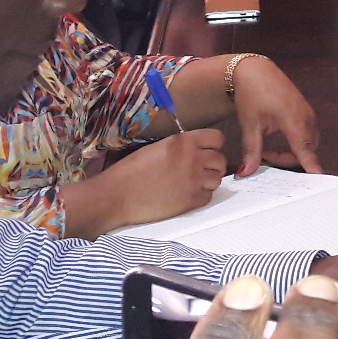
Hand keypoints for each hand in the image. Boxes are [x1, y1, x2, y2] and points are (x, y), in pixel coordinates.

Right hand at [62, 129, 225, 237]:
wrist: (117, 196)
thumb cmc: (130, 172)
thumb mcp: (158, 148)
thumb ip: (181, 147)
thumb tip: (197, 150)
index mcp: (183, 142)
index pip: (217, 138)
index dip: (213, 146)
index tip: (207, 151)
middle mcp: (193, 158)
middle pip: (220, 160)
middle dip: (211, 165)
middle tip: (198, 171)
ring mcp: (194, 180)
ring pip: (217, 179)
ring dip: (207, 182)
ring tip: (190, 184)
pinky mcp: (192, 200)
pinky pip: (208, 196)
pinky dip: (200, 197)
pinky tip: (184, 195)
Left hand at [229, 55, 322, 175]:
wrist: (256, 71)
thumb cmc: (253, 92)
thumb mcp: (250, 124)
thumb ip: (251, 151)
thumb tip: (247, 171)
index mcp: (293, 119)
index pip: (305, 148)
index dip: (311, 163)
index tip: (318, 177)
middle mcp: (306, 117)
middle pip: (307, 149)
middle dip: (289, 160)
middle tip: (265, 159)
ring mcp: (308, 114)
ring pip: (308, 143)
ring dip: (292, 152)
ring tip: (268, 152)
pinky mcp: (306, 112)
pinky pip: (307, 135)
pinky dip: (296, 143)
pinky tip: (278, 142)